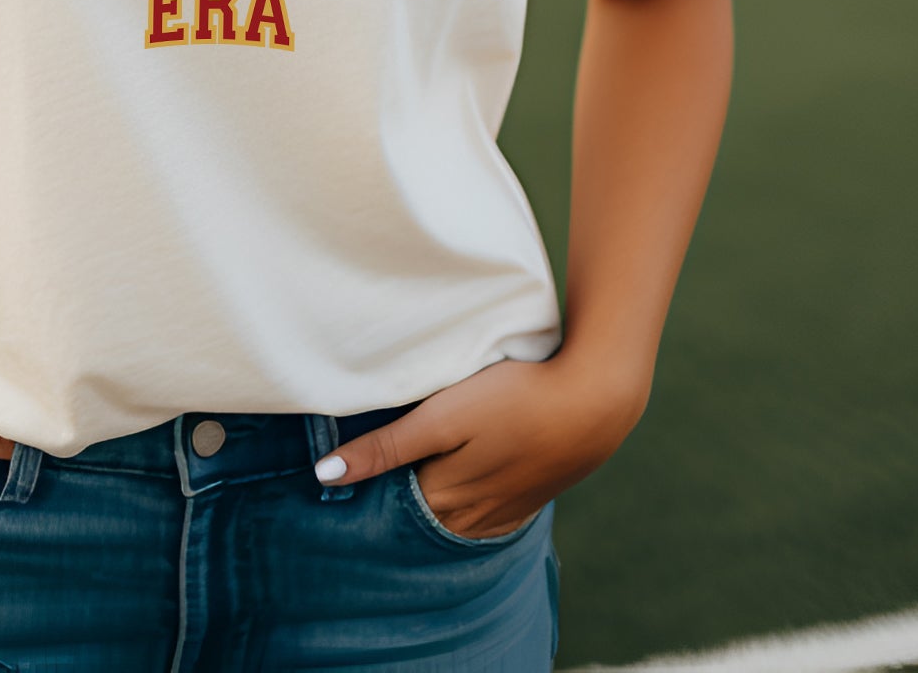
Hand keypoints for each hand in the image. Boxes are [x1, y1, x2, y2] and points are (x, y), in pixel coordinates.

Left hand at [315, 355, 646, 537]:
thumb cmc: (513, 398)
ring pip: (449, 518)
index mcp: (442, 498)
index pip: (387, 505)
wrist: (593, 403)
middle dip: (395, 497)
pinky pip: (482, 516)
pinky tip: (459, 481)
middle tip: (372, 464)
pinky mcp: (525, 500)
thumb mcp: (443, 416)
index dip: (366, 485)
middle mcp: (469, 518)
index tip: (343, 465)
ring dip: (429, 501)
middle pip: (417, 516)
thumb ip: (387, 447)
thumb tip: (325, 476)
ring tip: (414, 468)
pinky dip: (462, 504)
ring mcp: (501, 512)